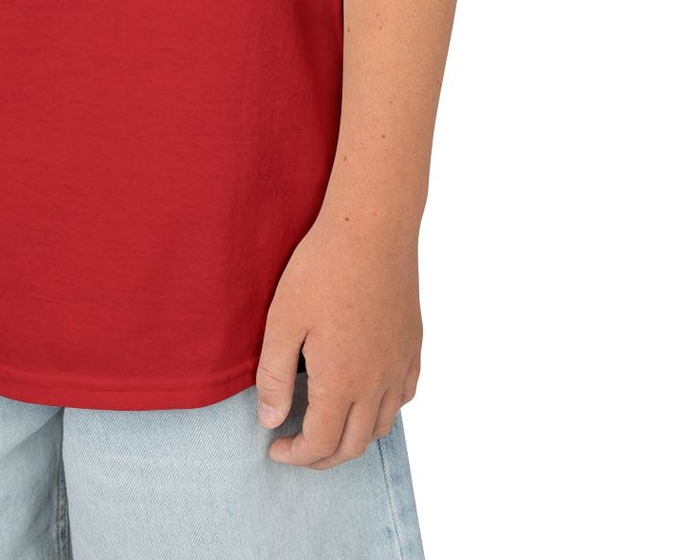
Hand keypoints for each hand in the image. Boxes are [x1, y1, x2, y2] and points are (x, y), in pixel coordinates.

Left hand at [255, 212, 421, 467]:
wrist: (372, 227)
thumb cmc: (322, 268)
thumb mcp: (283, 320)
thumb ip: (275, 377)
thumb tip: (271, 421)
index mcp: (343, 382)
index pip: (321, 443)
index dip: (295, 455)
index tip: (274, 448)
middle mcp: (377, 383)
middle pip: (353, 445)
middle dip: (322, 457)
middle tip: (297, 448)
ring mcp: (400, 364)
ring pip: (382, 425)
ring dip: (353, 438)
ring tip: (327, 426)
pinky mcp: (412, 344)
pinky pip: (404, 395)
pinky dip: (384, 411)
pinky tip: (367, 398)